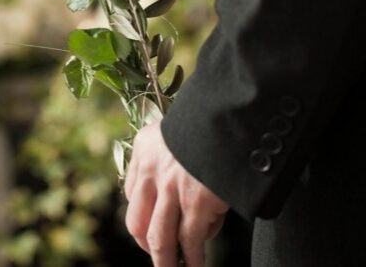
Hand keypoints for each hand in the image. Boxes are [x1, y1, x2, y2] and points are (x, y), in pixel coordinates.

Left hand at [125, 122, 228, 266]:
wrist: (232, 113)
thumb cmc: (213, 122)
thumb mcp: (180, 129)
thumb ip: (172, 155)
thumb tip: (180, 193)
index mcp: (145, 148)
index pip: (133, 193)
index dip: (143, 215)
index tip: (153, 226)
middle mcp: (152, 169)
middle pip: (137, 222)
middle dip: (146, 246)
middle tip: (159, 258)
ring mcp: (172, 188)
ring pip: (159, 238)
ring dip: (165, 261)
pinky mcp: (197, 201)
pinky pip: (189, 239)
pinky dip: (193, 258)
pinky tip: (195, 266)